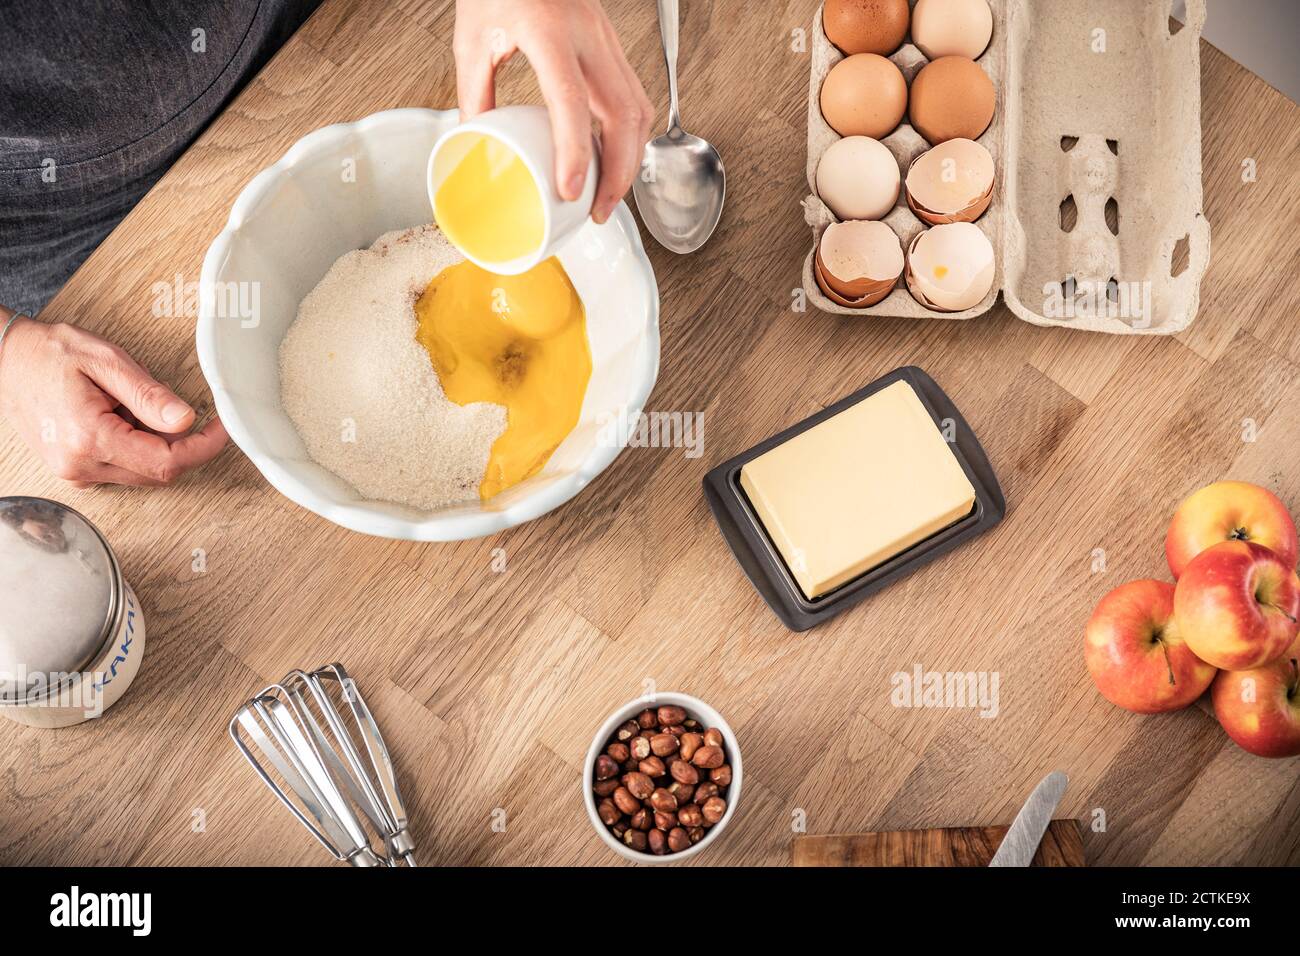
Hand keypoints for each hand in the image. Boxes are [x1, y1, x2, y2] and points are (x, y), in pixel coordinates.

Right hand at [0, 316, 227, 486]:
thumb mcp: (106, 360)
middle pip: (158, 473)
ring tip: (132, 404)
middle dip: (182, 445)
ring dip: (155, 444)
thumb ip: (148, 394)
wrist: (4, 360)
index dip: (203, 448)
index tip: (221, 430)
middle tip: (182, 409)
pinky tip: (121, 417)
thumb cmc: (48, 354)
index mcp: (90, 438)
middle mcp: (81, 465)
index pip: (166, 462)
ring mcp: (75, 472)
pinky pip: (122, 469)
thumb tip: (186, 420)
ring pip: (142, 473)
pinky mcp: (74, 470)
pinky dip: (136, 446)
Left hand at [454, 0, 654, 222]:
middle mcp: (587, 34)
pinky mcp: (612, 44)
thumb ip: (474, 92)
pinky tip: (613, 156)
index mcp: (547, 31)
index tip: (571, 190)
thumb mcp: (472, 36)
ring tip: (609, 192)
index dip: (575, 152)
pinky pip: (635, 96)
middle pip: (624, 114)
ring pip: (639, 108)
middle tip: (600, 209)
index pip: (570, 100)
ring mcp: (607, 39)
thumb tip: (476, 142)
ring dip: (630, 158)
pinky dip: (630, 135)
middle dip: (618, 172)